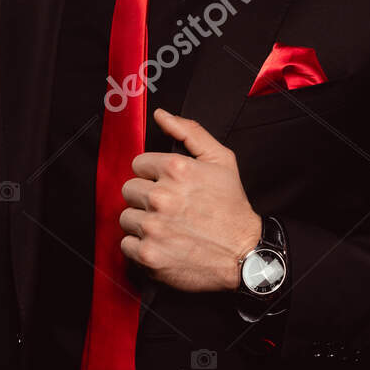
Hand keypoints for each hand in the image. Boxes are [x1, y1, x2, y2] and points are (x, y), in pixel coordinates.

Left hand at [118, 107, 260, 291]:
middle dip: (145, 198)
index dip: (153, 175)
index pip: (138, 164)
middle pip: (128, 190)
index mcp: (176, 169)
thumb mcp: (221, 160)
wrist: (244, 254)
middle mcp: (161, 197)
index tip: (167, 186)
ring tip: (166, 227)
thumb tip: (161, 115)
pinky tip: (161, 244)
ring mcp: (153, 227)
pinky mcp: (148, 254)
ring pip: (125, 217)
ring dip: (141, 222)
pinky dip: (140, 246)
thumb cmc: (232, 209)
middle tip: (167, 208)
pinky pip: (125, 244)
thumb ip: (189, 132)